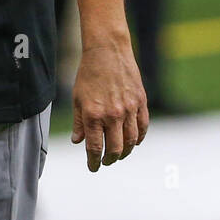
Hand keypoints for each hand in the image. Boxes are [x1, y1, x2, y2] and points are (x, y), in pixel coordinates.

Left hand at [70, 35, 148, 171]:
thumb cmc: (88, 75)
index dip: (93, 161)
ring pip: (131, 141)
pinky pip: (143, 127)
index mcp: (93, 115)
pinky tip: (133, 142)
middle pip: (115, 149)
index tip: (93, 167)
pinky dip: (139, 138)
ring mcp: (129, 109)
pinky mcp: (141, 103)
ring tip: (119, 155)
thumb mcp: (77, 99)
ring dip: (125, 152)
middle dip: (110, 159)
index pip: (95, 147)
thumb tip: (78, 142)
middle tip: (105, 162)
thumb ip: (79, 122)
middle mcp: (112, 115)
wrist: (107, 52)